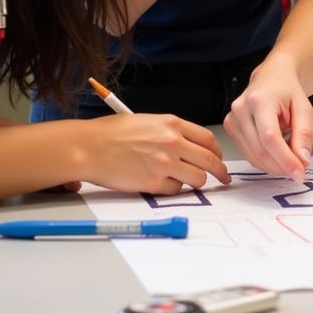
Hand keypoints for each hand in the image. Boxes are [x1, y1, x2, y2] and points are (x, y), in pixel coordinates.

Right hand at [79, 114, 230, 194]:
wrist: (90, 147)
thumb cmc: (113, 133)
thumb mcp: (149, 121)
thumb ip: (172, 132)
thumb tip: (190, 146)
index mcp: (172, 124)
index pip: (208, 139)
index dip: (217, 151)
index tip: (218, 158)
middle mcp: (172, 142)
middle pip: (209, 160)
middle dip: (219, 171)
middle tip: (222, 177)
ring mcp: (164, 163)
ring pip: (197, 178)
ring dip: (197, 182)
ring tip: (190, 182)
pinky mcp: (153, 183)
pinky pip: (176, 191)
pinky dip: (174, 190)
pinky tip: (165, 184)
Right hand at [224, 54, 312, 181]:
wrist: (272, 77)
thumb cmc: (287, 90)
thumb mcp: (304, 107)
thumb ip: (304, 134)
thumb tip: (302, 160)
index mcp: (259, 99)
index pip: (270, 138)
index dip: (285, 159)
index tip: (299, 173)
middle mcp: (241, 108)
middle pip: (260, 150)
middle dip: (282, 166)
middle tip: (299, 171)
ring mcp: (232, 119)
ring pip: (253, 156)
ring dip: (274, 166)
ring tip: (290, 159)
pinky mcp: (230, 128)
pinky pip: (249, 154)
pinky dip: (265, 160)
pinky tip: (278, 154)